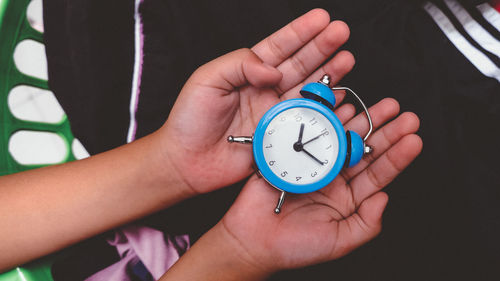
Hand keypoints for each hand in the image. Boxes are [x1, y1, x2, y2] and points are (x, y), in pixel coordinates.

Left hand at [159, 9, 354, 193]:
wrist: (187, 161)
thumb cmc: (189, 119)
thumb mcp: (207, 78)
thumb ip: (240, 64)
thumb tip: (273, 69)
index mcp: (247, 72)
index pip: (279, 47)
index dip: (301, 32)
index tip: (322, 18)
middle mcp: (265, 90)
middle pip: (299, 64)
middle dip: (322, 47)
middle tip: (342, 32)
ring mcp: (274, 112)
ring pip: (307, 89)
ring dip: (328, 75)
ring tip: (346, 59)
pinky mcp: (279, 135)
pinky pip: (306, 120)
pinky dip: (325, 110)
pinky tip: (339, 97)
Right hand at [213, 100, 421, 273]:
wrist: (254, 240)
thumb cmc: (295, 247)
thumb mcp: (339, 242)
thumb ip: (366, 223)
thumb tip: (385, 198)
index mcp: (348, 198)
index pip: (378, 174)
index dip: (397, 157)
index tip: (414, 139)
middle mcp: (334, 178)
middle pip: (365, 151)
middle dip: (386, 132)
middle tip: (406, 116)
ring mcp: (314, 164)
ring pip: (342, 138)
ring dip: (362, 120)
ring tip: (382, 106)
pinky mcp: (293, 155)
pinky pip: (312, 133)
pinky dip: (326, 119)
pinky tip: (342, 107)